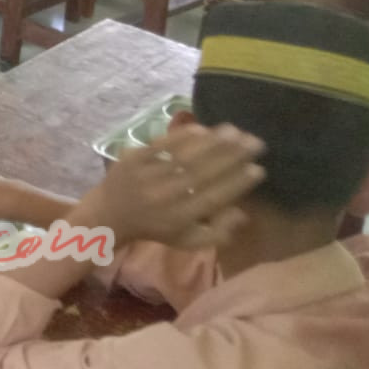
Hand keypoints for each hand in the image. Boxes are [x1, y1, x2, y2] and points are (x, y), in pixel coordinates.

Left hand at [81, 123, 263, 249]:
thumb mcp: (187, 241)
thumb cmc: (156, 227)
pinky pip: (160, 146)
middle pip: (202, 174)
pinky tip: (202, 128)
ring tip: (235, 130)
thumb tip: (243, 212)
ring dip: (212, 142)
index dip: (237, 184)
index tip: (259, 169)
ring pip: (184, 157)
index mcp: (180, 219)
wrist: (109, 214)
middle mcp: (165, 197)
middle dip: (232, 156)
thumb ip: (218, 233)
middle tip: (255, 141)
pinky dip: (181, 136)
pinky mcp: (133, 159)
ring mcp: (148, 176)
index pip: (214, 199)